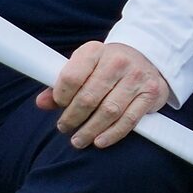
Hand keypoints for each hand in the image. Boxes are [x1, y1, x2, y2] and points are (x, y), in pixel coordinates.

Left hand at [38, 40, 171, 148]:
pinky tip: (100, 141)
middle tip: (64, 128)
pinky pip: (129, 119)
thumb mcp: (82, 66)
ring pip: (109, 111)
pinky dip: (113, 133)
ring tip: (78, 140)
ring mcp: (137, 77)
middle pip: (89, 97)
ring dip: (90, 129)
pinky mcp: (151, 93)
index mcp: (94, 51)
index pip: (71, 77)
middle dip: (73, 117)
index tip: (58, 105)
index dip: (61, 95)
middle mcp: (117, 62)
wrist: (145, 57)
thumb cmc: (105, 66)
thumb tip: (42, 103)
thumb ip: (62, 84)